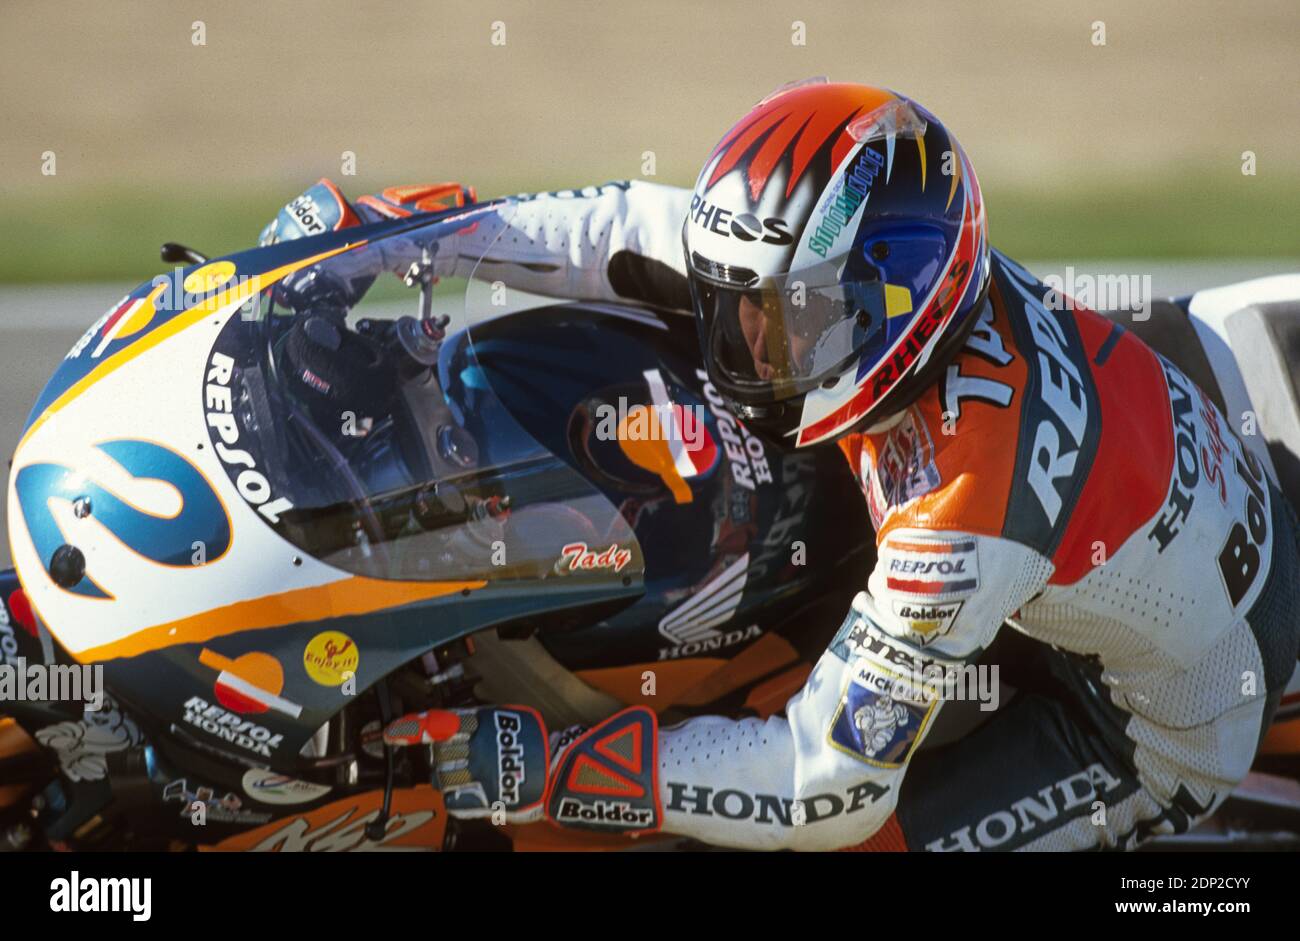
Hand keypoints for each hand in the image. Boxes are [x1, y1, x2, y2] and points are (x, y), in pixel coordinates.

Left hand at [384, 706, 548, 822]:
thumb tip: (443, 722)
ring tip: (464, 775)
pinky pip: (454, 799)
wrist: (557, 772)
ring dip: (447, 777)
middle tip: (454, 758)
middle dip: (440, 757)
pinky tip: (469, 791)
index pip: (439, 723)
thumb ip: (476, 719)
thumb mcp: (507, 718)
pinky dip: (456, 796)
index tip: (392, 733)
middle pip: (438, 753)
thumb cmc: (533, 745)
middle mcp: (481, 746)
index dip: (412, 728)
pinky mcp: (487, 797)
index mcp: (485, 723)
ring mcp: (483, 773)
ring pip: (442, 777)